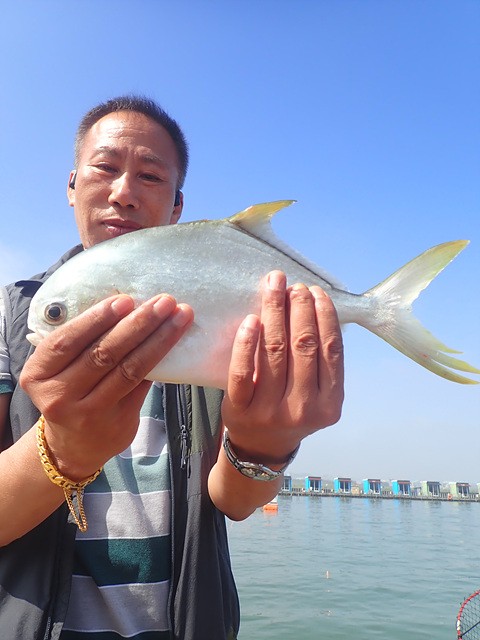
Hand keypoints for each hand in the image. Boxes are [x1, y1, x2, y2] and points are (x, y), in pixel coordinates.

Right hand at [20, 294, 192, 479]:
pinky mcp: (117, 422)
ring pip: (129, 369)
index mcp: (38, 374)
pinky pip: (142, 385)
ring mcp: (89, 413)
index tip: (125, 299)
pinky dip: (159, 361)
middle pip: (104, 354)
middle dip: (138, 324)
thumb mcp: (60, 370)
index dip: (97, 319)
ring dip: (158, 340)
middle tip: (164, 302)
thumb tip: (130, 306)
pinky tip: (175, 343)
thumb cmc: (70, 393)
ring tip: (179, 317)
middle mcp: (59, 396)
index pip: (67, 341)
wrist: (72, 447)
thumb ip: (83, 343)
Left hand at [221, 271, 343, 464]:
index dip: (325, 316)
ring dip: (275, 312)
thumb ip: (321, 363)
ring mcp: (270, 410)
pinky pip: (241, 370)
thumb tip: (316, 308)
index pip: (331, 350)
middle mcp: (303, 408)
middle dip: (300, 308)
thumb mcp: (318, 397)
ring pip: (274, 351)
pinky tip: (252, 319)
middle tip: (294, 286)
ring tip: (274, 288)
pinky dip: (247, 341)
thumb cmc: (292, 411)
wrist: (260, 448)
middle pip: (303, 346)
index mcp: (329, 404)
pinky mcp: (240, 409)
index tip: (317, 292)